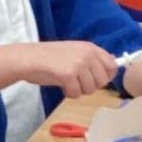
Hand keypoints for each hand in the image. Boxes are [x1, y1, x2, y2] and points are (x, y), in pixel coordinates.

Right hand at [0, 40, 117, 97]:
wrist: (28, 59)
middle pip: (102, 81)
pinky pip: (77, 93)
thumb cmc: (49, 57)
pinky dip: (69, 93)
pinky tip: (61, 85)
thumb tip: (114, 61)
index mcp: (90, 47)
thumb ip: (93, 58)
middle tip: (75, 81)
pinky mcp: (69, 75)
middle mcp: (87, 54)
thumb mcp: (74, 51)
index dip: (105, 77)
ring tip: (66, 81)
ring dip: (78, 90)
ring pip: (90, 89)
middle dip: (90, 86)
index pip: (112, 66)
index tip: (93, 80)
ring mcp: (79, 64)